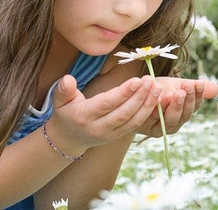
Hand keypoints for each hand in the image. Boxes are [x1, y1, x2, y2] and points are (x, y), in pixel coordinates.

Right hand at [47, 74, 163, 155]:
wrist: (68, 138)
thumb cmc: (66, 113)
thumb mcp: (59, 100)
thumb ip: (64, 89)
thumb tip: (68, 79)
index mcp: (84, 116)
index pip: (107, 104)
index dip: (123, 93)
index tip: (137, 80)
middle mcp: (98, 128)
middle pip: (123, 113)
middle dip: (140, 97)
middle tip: (152, 80)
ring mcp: (109, 135)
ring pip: (132, 121)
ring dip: (147, 105)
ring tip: (158, 88)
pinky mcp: (117, 137)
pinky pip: (134, 126)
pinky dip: (147, 113)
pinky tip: (155, 100)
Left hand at [135, 77, 217, 137]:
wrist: (134, 95)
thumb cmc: (158, 89)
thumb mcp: (177, 85)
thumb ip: (193, 87)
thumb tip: (217, 89)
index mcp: (184, 113)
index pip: (194, 106)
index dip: (198, 96)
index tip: (198, 84)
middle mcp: (174, 124)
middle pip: (185, 114)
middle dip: (187, 100)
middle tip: (187, 86)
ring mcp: (161, 128)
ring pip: (171, 119)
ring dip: (174, 106)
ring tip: (176, 92)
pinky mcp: (146, 127)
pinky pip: (153, 119)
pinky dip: (156, 108)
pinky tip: (158, 97)